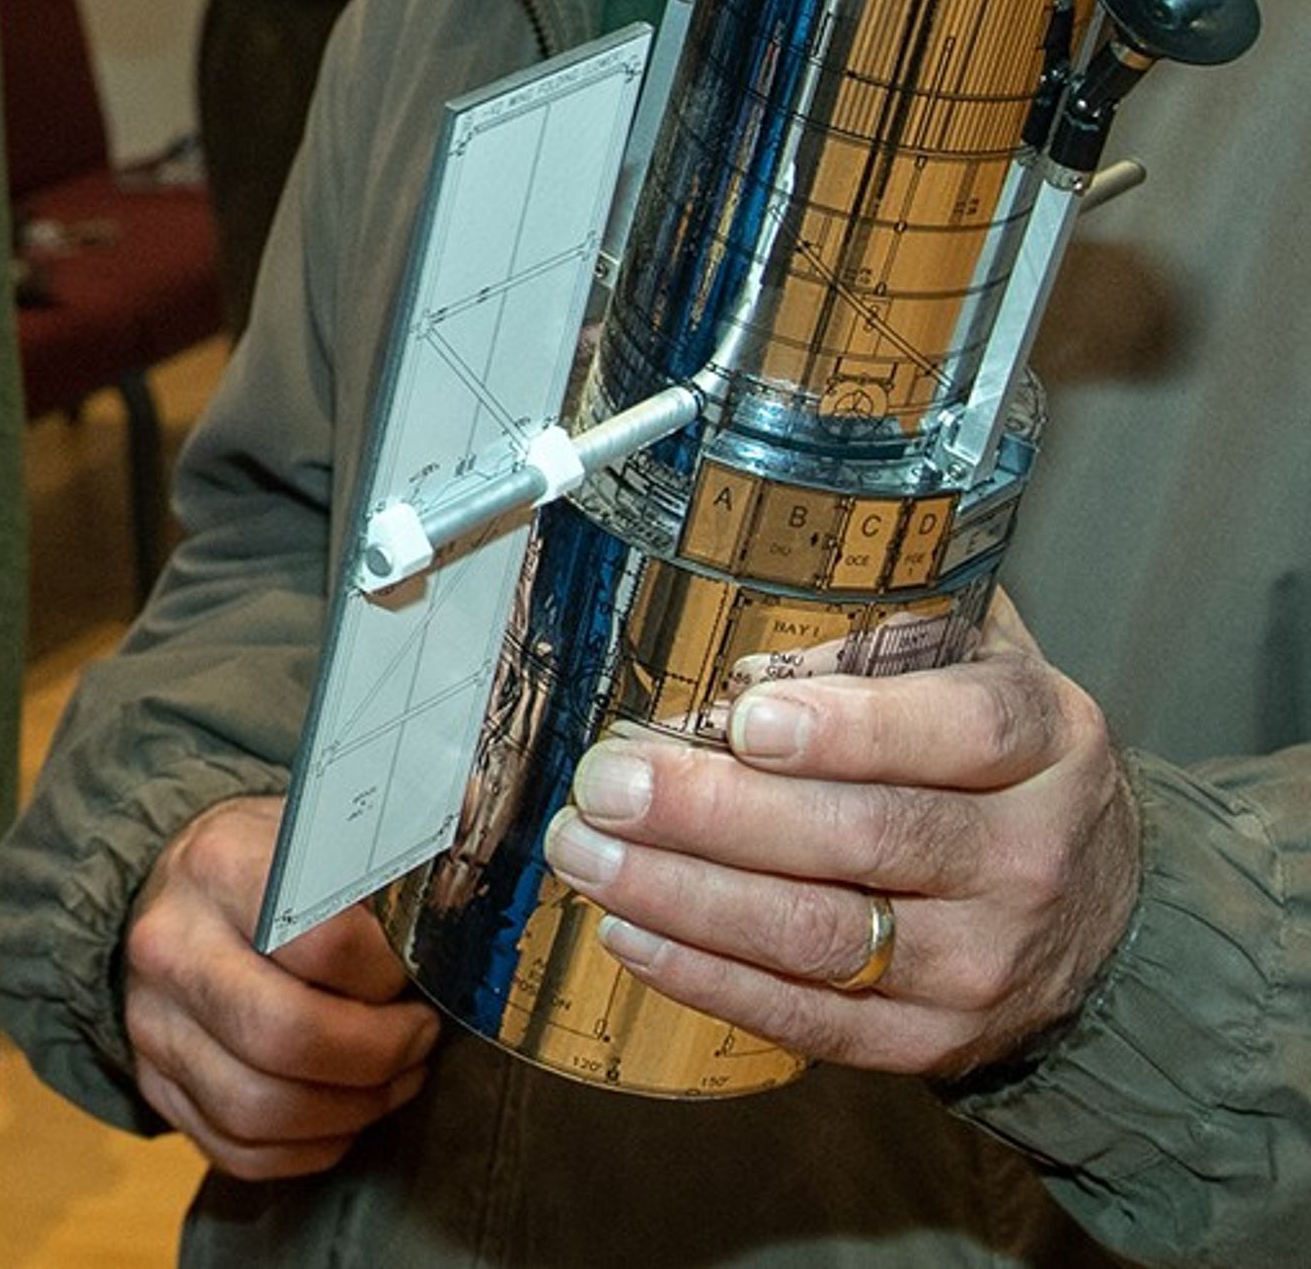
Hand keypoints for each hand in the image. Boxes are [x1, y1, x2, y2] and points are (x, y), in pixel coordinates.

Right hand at [120, 795, 438, 1180]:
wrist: (167, 890)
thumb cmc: (268, 862)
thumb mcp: (323, 821)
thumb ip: (402, 826)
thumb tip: (486, 807)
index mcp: (220, 865)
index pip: (323, 940)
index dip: (390, 973)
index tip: (416, 972)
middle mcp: (172, 946)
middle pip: (284, 1037)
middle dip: (378, 1056)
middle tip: (419, 1039)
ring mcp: (153, 1022)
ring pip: (261, 1110)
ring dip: (352, 1110)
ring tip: (393, 1078)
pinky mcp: (154, 1082)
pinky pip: (240, 1152)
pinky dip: (308, 1148)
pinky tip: (342, 1110)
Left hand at [539, 594, 1138, 1076]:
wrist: (1100, 917)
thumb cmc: (1001, 767)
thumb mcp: (975, 673)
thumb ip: (878, 646)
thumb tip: (746, 670)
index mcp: (1046, 744)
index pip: (963, 732)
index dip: (852, 728)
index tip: (745, 719)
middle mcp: (1025, 859)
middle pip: (866, 837)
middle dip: (715, 811)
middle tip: (608, 784)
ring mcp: (983, 963)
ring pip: (820, 934)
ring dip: (683, 897)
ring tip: (587, 854)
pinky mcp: (932, 1041)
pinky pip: (808, 1017)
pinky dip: (707, 978)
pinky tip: (630, 932)